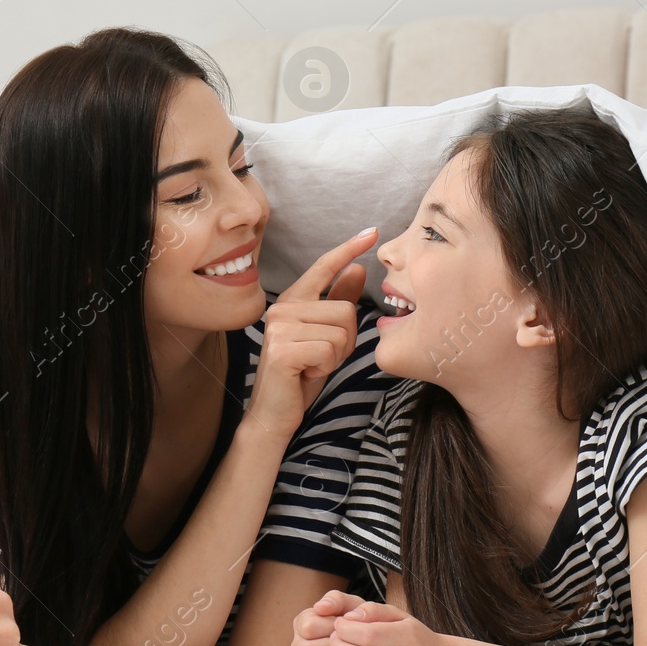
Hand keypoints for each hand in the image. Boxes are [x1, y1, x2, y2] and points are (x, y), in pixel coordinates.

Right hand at [246, 227, 376, 437]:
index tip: (373, 232)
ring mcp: (279, 328)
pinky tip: (307, 373)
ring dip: (337, 356)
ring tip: (313, 365)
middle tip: (322, 357)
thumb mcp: (325, 335)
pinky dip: (327, 367)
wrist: (273, 413)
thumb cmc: (300, 374)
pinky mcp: (283, 350)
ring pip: (341, 331)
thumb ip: (337, 301)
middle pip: (346, 310)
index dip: (348, 249)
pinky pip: (330, 350)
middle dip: (346, 340)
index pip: (323, 267)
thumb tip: (357, 269)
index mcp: (292, 301)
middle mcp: (282, 308)